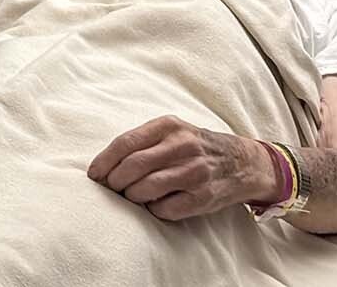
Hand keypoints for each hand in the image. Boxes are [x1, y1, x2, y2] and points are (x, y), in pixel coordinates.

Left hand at [87, 116, 279, 220]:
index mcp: (169, 126)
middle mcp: (183, 146)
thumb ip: (142, 141)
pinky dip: (153, 209)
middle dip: (114, 181)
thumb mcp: (171, 131)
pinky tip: (154, 205)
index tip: (94, 175)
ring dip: (131, 196)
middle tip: (111, 188)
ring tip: (131, 196)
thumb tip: (104, 165)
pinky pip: (166, 209)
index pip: (125, 143)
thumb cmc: (194, 147)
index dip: (104, 161)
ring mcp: (195, 172)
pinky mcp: (204, 197)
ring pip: (146, 188)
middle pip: (133, 166)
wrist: (242, 162)